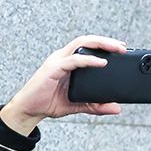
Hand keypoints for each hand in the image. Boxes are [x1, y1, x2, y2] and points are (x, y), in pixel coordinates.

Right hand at [0, 35, 126, 134]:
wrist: (28, 110)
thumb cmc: (46, 103)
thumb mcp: (77, 105)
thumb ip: (95, 105)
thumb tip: (115, 108)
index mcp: (67, 62)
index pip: (87, 46)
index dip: (104, 44)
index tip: (121, 49)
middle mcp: (62, 58)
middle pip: (86, 40)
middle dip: (106, 41)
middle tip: (123, 47)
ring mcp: (57, 61)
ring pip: (81, 43)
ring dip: (101, 44)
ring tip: (116, 49)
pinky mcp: (52, 69)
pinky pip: (73, 60)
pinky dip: (89, 60)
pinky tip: (101, 62)